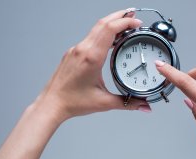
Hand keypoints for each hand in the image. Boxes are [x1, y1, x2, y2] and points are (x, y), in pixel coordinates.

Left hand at [36, 9, 150, 121]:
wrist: (52, 103)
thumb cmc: (72, 101)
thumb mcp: (104, 102)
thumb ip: (128, 103)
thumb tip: (143, 106)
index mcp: (91, 58)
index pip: (110, 29)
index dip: (125, 22)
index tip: (137, 23)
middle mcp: (82, 50)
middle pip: (103, 23)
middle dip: (120, 16)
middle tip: (133, 15)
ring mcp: (76, 50)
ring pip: (95, 28)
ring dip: (110, 23)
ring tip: (124, 25)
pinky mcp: (72, 53)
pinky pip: (89, 37)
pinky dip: (102, 33)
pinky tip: (109, 40)